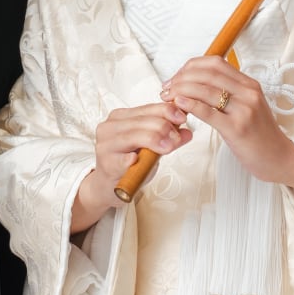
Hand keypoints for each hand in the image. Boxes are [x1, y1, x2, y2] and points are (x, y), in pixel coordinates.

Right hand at [71, 102, 191, 233]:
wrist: (108, 186)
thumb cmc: (129, 163)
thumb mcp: (150, 148)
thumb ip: (167, 138)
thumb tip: (188, 132)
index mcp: (121, 117)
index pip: (147, 108)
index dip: (166, 111)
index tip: (182, 119)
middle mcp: (110, 126)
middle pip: (142, 122)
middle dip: (164, 128)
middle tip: (177, 139)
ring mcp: (106, 144)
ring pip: (133, 136)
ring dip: (154, 141)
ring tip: (168, 148)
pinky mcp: (106, 163)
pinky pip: (121, 159)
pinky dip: (131, 159)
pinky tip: (137, 160)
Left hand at [161, 56, 293, 204]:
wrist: (283, 159)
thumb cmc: (260, 135)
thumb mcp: (247, 106)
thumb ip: (227, 93)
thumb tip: (197, 83)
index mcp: (248, 84)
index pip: (213, 62)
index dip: (189, 66)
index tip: (175, 77)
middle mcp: (248, 92)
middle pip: (206, 72)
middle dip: (180, 77)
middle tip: (166, 88)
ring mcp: (244, 109)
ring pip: (205, 89)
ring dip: (180, 90)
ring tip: (168, 98)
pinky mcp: (238, 128)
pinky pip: (209, 111)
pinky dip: (190, 104)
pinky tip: (179, 104)